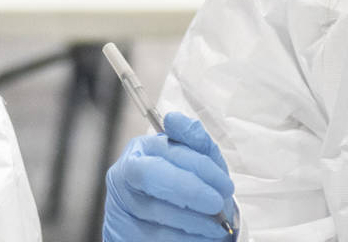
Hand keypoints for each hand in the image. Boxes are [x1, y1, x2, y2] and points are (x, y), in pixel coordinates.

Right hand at [103, 112, 236, 241]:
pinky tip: (203, 236)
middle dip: (188, 190)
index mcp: (142, 150)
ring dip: (192, 220)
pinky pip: (156, 237)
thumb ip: (193, 139)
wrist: (176, 223)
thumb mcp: (197, 161)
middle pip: (150, 176)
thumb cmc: (187, 186)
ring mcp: (122, 205)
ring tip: (216, 225)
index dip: (199, 167)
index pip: (166, 151)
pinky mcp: (124, 232)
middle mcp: (125, 175)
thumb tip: (174, 119)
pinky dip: (186, 238)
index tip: (225, 185)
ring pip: (155, 210)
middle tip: (216, 203)